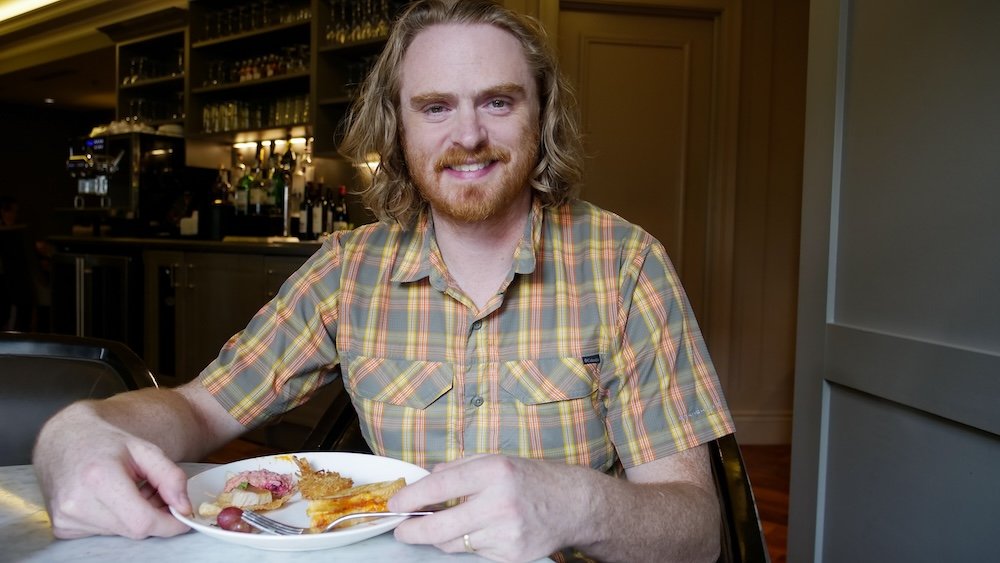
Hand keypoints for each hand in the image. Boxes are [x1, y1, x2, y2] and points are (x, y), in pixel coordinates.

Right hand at [32, 403, 191, 538]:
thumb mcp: (146, 450)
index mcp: (99, 478)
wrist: (65, 439)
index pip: (142, 521)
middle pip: (134, 528)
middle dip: (154, 515)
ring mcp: (67, 517)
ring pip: (121, 532)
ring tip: (133, 490)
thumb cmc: (107, 442)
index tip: (184, 516)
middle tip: (156, 492)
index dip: (169, 523)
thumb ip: (171, 477)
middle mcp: (77, 502)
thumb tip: (184, 508)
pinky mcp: (63, 527)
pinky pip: (104, 532)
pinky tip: (114, 500)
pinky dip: (118, 520)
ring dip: (136, 517)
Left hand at [388, 454, 593, 561]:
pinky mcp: (512, 555)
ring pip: (453, 544)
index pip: (438, 487)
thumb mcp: (495, 460)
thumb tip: (424, 479)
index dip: (410, 498)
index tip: (395, 505)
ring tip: (446, 525)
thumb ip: (458, 468)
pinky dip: (471, 544)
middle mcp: (499, 502)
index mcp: (493, 471)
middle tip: (402, 529)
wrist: (573, 504)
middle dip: (412, 531)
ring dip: (442, 536)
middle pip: (439, 527)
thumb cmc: (532, 479)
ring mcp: (506, 533)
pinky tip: (483, 531)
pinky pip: (475, 553)